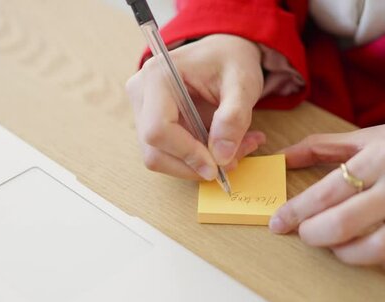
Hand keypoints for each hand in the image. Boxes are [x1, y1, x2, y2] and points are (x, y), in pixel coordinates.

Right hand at [126, 34, 265, 179]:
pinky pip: (170, 156)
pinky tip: (224, 147)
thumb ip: (234, 117)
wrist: (223, 54)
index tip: (216, 165)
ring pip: (161, 159)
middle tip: (234, 161)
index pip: (158, 129)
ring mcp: (144, 113)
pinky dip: (198, 161)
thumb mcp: (243, 84)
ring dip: (198, 166)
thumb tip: (221, 156)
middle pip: (155, 151)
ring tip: (236, 150)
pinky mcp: (153, 126)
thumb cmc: (230, 60)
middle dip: (195, 165)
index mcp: (157, 76)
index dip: (186, 154)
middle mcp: (142, 95)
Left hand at [269, 112, 384, 277]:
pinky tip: (376, 254)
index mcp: (382, 156)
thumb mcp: (370, 134)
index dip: (295, 212)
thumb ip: (322, 146)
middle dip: (313, 235)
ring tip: (336, 246)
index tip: (278, 223)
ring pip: (379, 249)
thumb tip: (282, 157)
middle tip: (305, 233)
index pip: (327, 192)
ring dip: (347, 255)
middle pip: (346, 224)